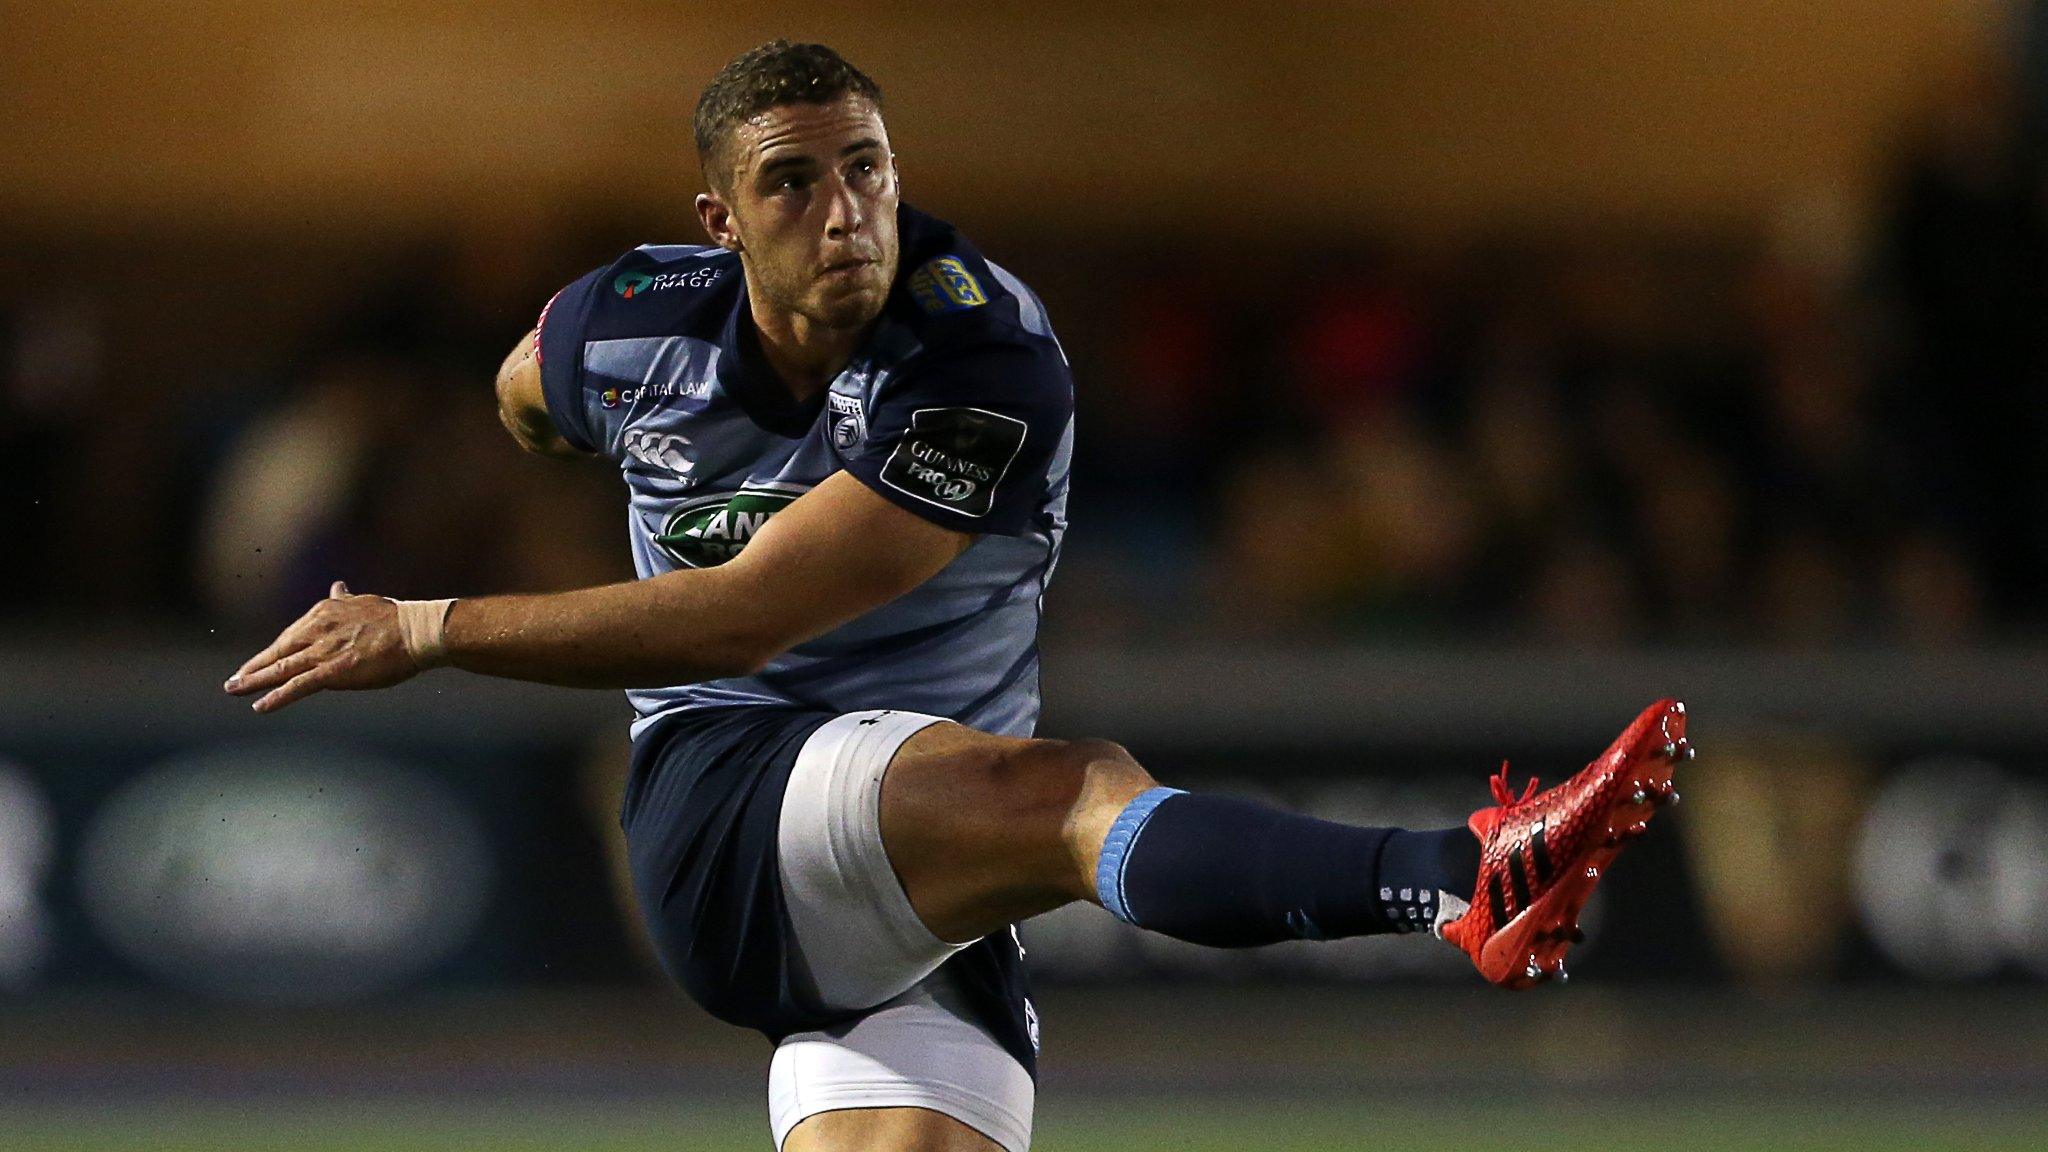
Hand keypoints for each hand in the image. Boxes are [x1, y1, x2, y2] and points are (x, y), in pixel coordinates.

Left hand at [224, 581, 421, 712]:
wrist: (415, 631)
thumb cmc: (395, 619)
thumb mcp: (362, 602)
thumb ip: (343, 599)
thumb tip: (337, 586)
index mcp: (323, 613)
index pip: (291, 635)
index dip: (272, 652)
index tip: (257, 662)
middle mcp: (317, 631)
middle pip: (278, 652)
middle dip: (254, 667)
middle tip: (233, 681)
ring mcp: (323, 652)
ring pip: (281, 669)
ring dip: (254, 681)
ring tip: (234, 690)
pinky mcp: (333, 671)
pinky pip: (298, 686)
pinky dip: (277, 697)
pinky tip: (260, 706)